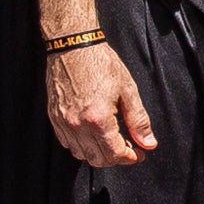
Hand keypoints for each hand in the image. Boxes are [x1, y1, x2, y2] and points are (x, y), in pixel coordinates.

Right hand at [45, 38, 158, 168]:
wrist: (72, 45)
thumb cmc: (100, 62)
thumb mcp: (127, 89)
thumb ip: (138, 120)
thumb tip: (149, 143)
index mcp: (98, 118)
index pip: (115, 153)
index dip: (130, 158)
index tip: (139, 154)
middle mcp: (78, 124)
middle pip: (98, 159)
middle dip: (115, 158)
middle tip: (128, 148)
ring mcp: (63, 122)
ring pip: (81, 154)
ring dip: (97, 153)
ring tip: (110, 141)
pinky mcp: (54, 117)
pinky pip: (67, 143)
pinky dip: (81, 145)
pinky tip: (92, 133)